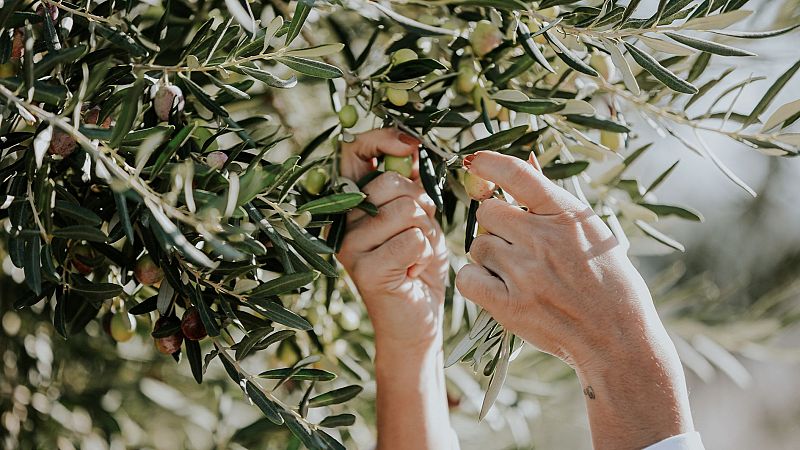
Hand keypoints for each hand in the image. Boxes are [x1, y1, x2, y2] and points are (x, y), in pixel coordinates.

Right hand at [337, 129, 447, 351]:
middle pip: (390, 183)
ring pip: (407, 210)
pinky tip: (413, 272)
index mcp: (349, 202)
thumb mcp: (417, 215)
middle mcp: (341, 222)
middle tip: (417, 232)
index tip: (412, 144)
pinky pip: (413, 240)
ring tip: (414, 255)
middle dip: (420, 203)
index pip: (354, 152)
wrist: (416, 319)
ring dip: (426, 232)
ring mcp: (350, 246)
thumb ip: (411, 182)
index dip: (383, 140)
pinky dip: (425, 254)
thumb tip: (414, 144)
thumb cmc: (417, 263)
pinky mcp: (366, 271)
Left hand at [455, 151, 693, 449]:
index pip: (519, 175)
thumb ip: (554, 202)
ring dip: (489, 257)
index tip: (473, 162)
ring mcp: (526, 273)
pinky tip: (497, 289)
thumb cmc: (609, 284)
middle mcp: (545, 239)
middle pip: (488, 213)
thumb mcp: (592, 233)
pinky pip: (468, 278)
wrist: (618, 339)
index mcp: (569, 216)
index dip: (490, 163)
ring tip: (517, 274)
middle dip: (496, 226)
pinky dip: (476, 282)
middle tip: (516, 246)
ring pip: (478, 246)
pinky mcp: (510, 305)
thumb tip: (525, 164)